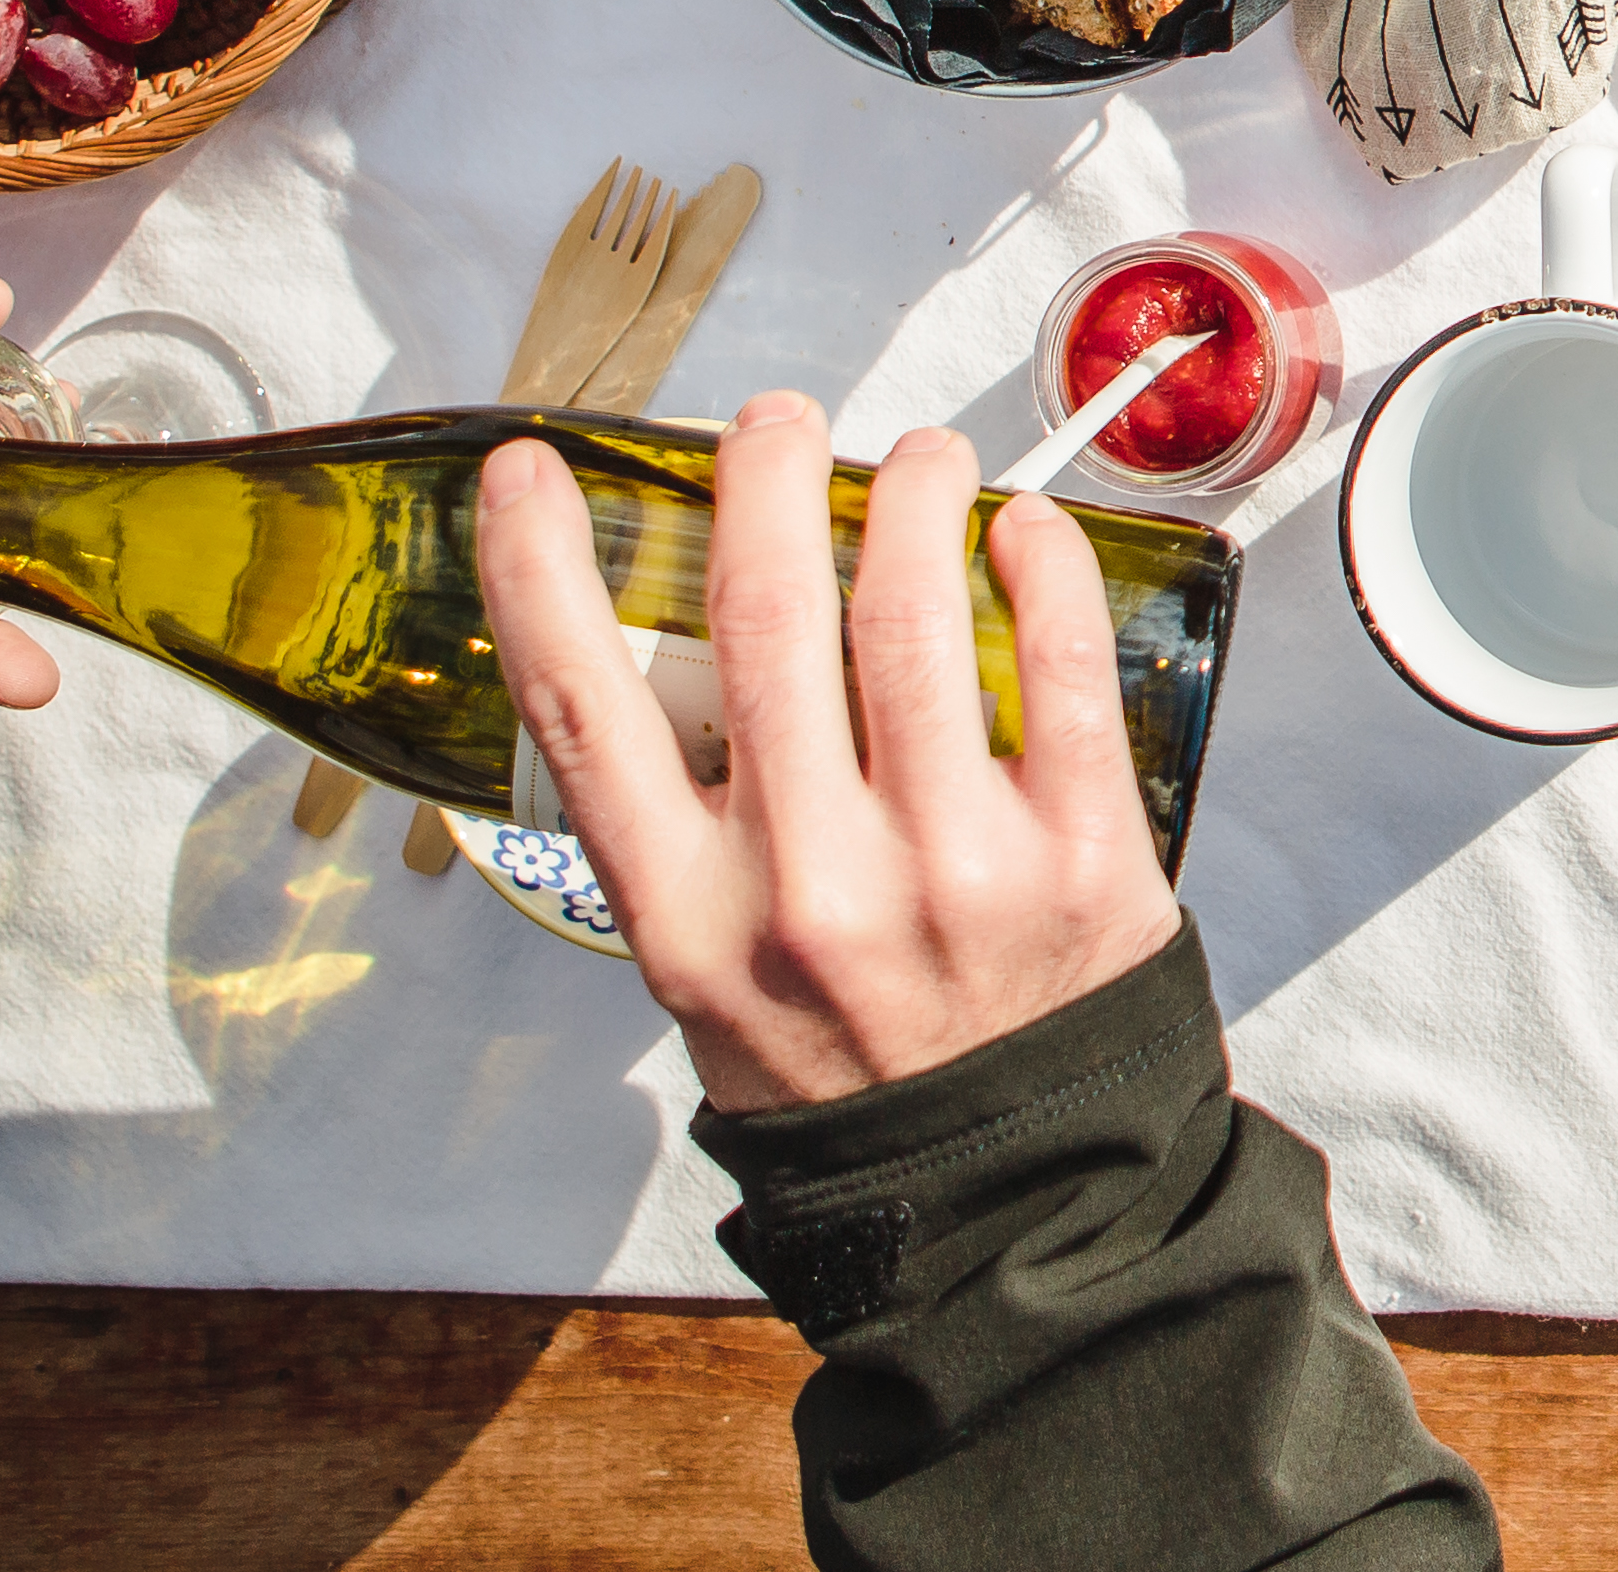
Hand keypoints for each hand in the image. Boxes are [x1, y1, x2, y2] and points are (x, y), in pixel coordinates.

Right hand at [478, 391, 1175, 1113]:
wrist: (999, 1195)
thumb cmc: (847, 1064)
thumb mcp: (706, 979)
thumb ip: (683, 832)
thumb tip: (665, 651)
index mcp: (689, 919)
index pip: (584, 710)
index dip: (542, 569)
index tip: (536, 470)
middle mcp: (808, 890)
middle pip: (765, 623)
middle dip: (767, 484)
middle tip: (781, 424)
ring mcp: (950, 871)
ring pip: (912, 620)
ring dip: (911, 499)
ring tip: (915, 458)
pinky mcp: (1081, 859)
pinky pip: (1059, 670)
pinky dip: (1041, 569)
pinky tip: (1021, 528)